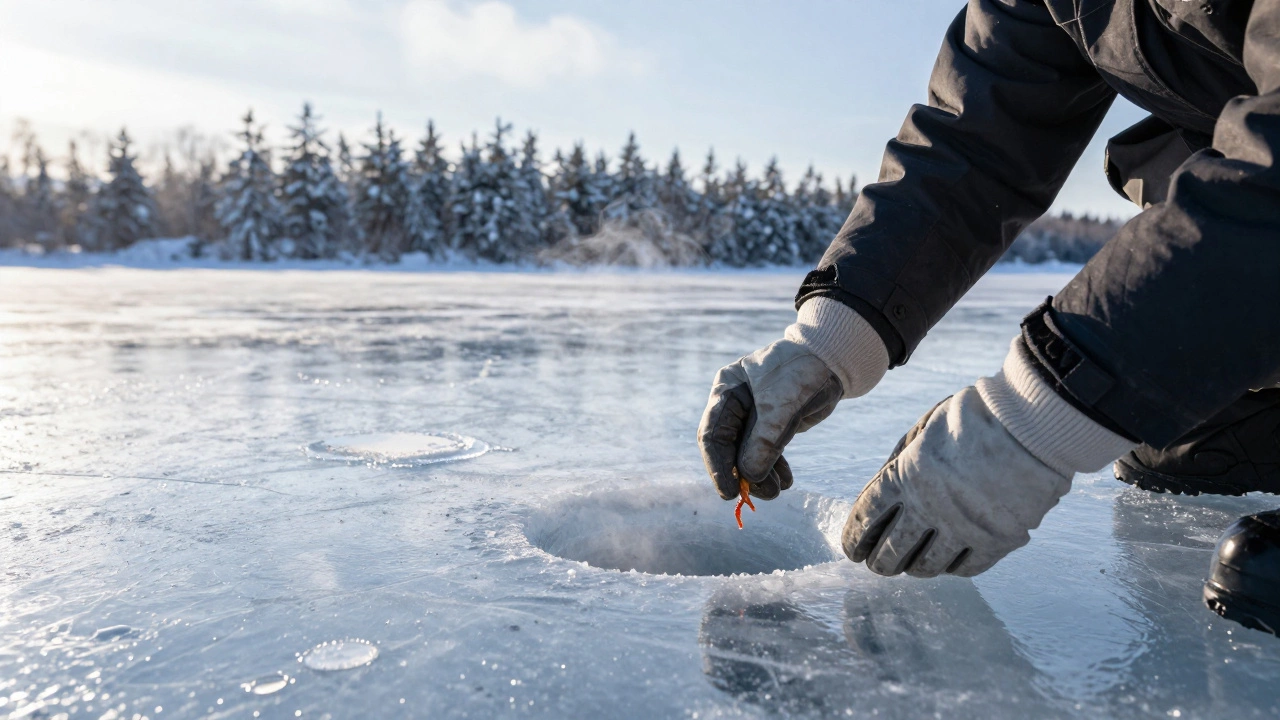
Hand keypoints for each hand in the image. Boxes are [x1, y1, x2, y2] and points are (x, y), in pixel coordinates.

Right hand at [698, 340, 842, 500]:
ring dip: (762, 475)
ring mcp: (753, 416)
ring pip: (749, 453)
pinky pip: (767, 452)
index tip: (729, 493)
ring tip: (777, 491)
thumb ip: (765, 441)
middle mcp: (735, 404)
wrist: (834, 360)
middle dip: (743, 473)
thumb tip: (749, 477)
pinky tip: (786, 482)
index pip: (712, 434)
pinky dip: (775, 467)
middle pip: (729, 447)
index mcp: (727, 390)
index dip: (718, 466)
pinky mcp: (772, 425)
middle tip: (760, 495)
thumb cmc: (803, 372)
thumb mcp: (783, 406)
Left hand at [841, 388, 1071, 576]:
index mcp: (906, 476)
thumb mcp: (924, 430)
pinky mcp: (997, 541)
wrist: (1034, 423)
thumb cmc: (975, 418)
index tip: (852, 549)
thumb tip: (881, 495)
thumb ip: (900, 463)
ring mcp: (964, 529)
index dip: (855, 539)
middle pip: (892, 552)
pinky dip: (952, 567)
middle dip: (880, 562)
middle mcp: (930, 508)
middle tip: (878, 564)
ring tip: (911, 566)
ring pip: (927, 566)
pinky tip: (948, 561)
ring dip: (914, 569)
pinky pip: (966, 568)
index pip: (867, 519)